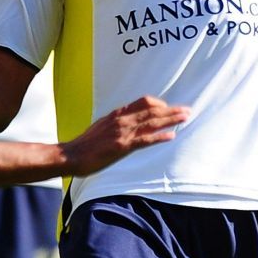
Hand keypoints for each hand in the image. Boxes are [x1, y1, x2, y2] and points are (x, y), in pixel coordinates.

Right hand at [61, 96, 190, 174]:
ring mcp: (122, 133)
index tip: (169, 108)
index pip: (143, 102)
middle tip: (187, 110)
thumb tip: (129, 121)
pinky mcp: (122, 146)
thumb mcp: (102, 126)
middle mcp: (122, 120)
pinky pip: (145, 140)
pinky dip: (159, 137)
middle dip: (171, 110)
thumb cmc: (85, 144)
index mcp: (117, 114)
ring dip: (171, 119)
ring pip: (152, 122)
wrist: (71, 155)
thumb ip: (117, 122)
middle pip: (152, 110)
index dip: (160, 104)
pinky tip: (171, 136)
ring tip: (185, 118)